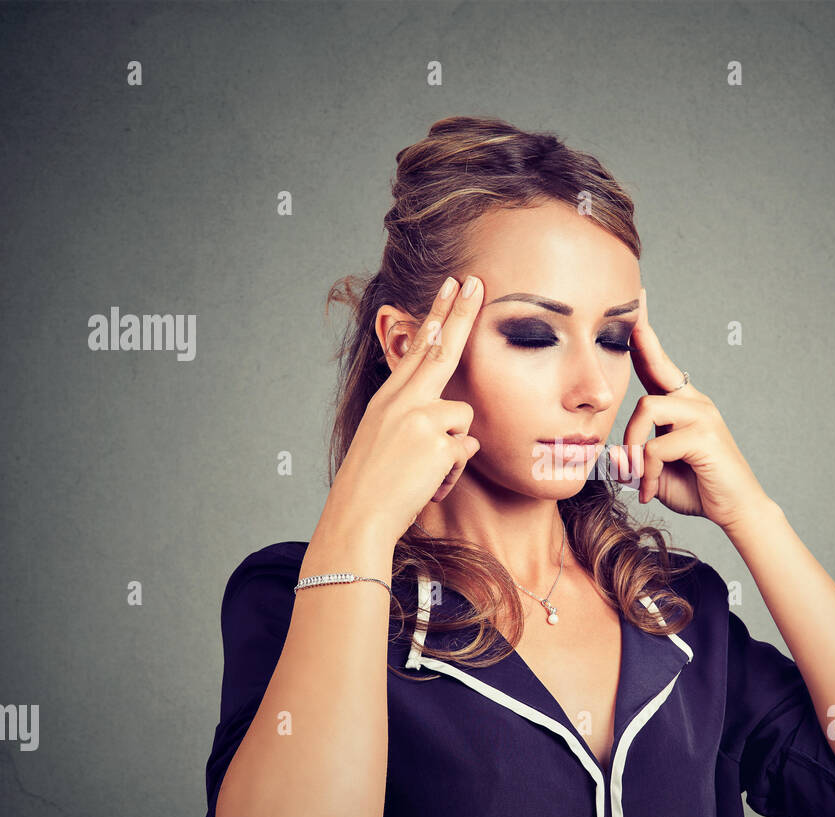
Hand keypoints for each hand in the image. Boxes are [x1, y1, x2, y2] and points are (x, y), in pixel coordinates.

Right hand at [316, 274, 484, 545]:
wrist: (358, 517)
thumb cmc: (373, 487)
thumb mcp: (386, 442)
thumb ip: (420, 425)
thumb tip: (461, 433)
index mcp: (387, 400)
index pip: (418, 349)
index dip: (437, 316)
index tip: (452, 286)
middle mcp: (401, 402)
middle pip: (442, 349)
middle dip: (462, 312)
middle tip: (477, 281)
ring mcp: (419, 419)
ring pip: (464, 418)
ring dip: (452, 451)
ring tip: (423, 474)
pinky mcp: (437, 443)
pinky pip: (465, 452)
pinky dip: (451, 474)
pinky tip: (427, 486)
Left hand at [609, 288, 772, 533]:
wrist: (737, 511)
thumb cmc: (698, 488)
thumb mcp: (654, 470)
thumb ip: (633, 457)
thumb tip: (609, 452)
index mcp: (683, 404)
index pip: (657, 362)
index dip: (643, 333)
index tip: (636, 298)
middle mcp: (695, 401)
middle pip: (651, 374)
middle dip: (633, 388)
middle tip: (627, 423)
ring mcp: (702, 414)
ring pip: (646, 409)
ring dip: (632, 446)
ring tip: (637, 474)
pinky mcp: (705, 435)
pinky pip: (656, 444)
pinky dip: (646, 470)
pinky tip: (649, 488)